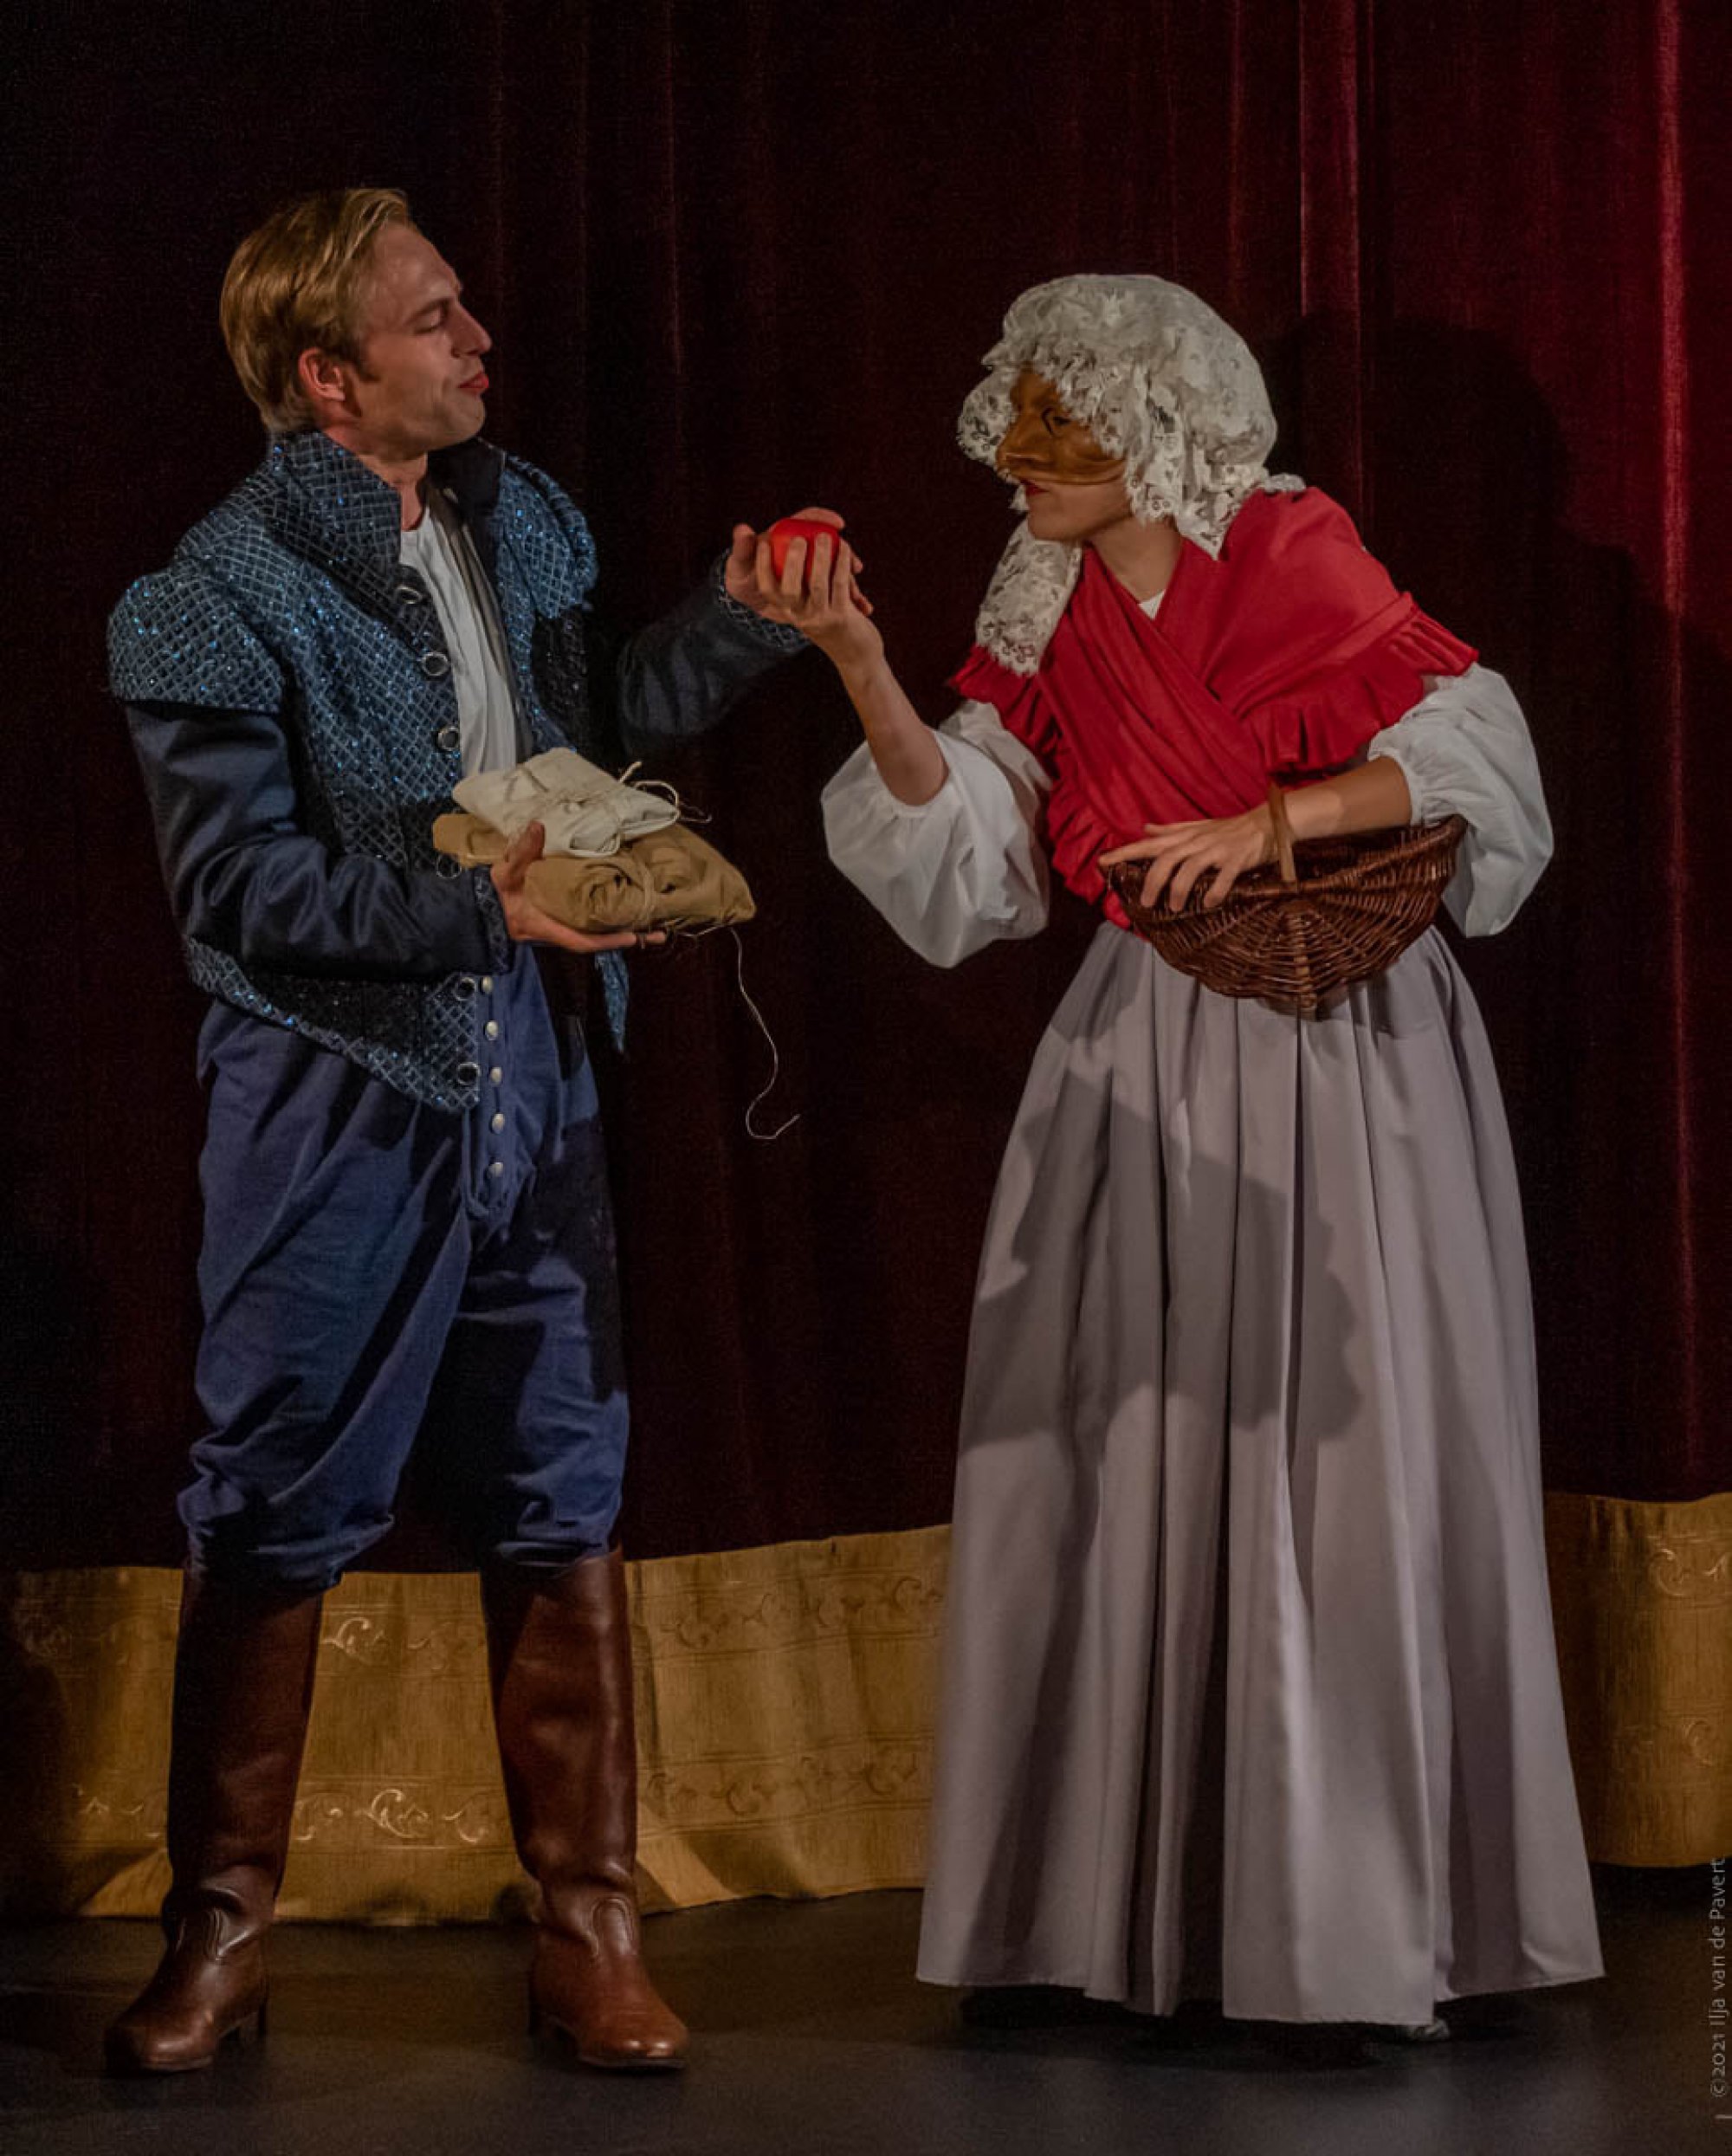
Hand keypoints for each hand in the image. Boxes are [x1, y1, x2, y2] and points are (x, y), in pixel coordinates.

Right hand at [490, 822, 666, 952]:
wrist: (486, 904)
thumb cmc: (496, 892)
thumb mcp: (505, 871)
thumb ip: (522, 852)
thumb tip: (538, 827)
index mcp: (546, 926)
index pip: (582, 940)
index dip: (607, 940)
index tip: (633, 936)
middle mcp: (560, 931)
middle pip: (600, 940)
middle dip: (629, 937)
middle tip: (661, 933)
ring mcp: (565, 927)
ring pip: (600, 933)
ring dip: (627, 928)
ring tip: (656, 926)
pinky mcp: (567, 919)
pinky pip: (595, 922)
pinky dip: (614, 919)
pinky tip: (632, 911)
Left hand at [726, 504, 874, 617]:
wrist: (748, 597)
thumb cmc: (742, 576)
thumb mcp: (738, 563)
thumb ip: (742, 547)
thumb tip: (743, 530)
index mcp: (786, 533)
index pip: (808, 518)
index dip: (824, 518)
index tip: (838, 524)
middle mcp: (802, 547)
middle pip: (828, 545)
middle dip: (845, 554)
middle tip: (854, 563)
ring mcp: (811, 567)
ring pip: (836, 569)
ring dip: (850, 580)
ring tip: (858, 594)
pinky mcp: (816, 586)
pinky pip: (837, 591)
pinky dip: (851, 599)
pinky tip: (864, 608)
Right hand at [747, 514, 882, 672]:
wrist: (857, 657)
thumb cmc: (834, 626)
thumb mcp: (813, 611)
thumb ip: (802, 588)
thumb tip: (791, 553)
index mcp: (788, 613)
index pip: (768, 590)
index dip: (762, 566)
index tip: (763, 542)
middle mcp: (801, 618)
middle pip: (788, 588)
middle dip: (791, 561)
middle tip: (798, 538)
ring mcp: (821, 619)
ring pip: (816, 583)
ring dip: (820, 556)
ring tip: (824, 536)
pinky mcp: (842, 617)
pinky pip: (840, 583)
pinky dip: (842, 562)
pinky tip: (845, 547)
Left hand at [1099, 804, 1277, 911]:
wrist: (1267, 821)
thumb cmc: (1229, 828)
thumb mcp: (1197, 827)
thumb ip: (1170, 831)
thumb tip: (1144, 829)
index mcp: (1185, 837)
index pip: (1149, 844)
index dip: (1125, 853)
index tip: (1103, 863)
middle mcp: (1197, 842)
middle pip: (1166, 859)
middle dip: (1152, 881)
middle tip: (1145, 903)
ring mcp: (1217, 850)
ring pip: (1191, 868)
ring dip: (1179, 890)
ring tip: (1174, 907)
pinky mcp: (1237, 859)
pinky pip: (1224, 877)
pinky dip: (1215, 891)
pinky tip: (1208, 904)